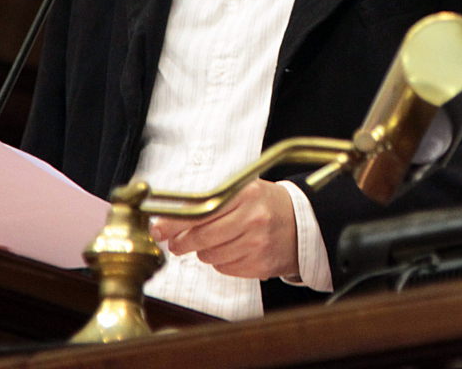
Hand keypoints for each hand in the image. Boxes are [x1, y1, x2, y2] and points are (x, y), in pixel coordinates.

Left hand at [150, 179, 299, 280]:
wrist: (303, 223)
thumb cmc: (267, 205)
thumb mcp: (243, 192)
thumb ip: (210, 203)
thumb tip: (169, 221)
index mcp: (246, 195)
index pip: (201, 211)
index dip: (175, 224)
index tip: (158, 230)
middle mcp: (253, 218)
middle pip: (202, 238)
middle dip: (183, 242)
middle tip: (177, 243)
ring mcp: (258, 244)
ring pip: (211, 256)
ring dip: (205, 251)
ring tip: (217, 241)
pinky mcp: (260, 265)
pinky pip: (225, 268)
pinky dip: (221, 262)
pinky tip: (232, 250)